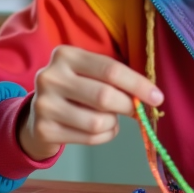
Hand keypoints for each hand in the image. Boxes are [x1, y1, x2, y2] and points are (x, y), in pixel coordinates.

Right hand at [18, 45, 162, 161]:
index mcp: (65, 55)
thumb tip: (149, 96)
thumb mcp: (88, 73)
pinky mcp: (44, 130)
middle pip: (105, 96)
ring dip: (113, 124)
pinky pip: (90, 138)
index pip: (111, 70)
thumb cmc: (74, 90)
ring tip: (109, 119)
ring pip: (98, 121)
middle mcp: (50, 77)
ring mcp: (44, 105)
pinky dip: (104, 136)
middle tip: (138, 111)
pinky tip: (98, 130)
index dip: (138, 84)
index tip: (157, 97)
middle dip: (129, 106)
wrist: (36, 115)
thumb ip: (114, 79)